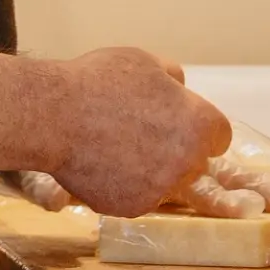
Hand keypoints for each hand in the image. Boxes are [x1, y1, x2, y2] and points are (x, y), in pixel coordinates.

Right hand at [45, 49, 232, 215]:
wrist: (52, 116)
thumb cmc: (97, 82)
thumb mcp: (142, 62)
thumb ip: (172, 77)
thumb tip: (180, 87)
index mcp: (199, 123)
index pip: (218, 135)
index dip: (194, 128)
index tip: (172, 125)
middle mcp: (189, 160)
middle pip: (193, 163)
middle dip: (173, 152)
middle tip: (137, 137)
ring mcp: (162, 188)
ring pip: (165, 184)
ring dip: (149, 172)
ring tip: (112, 150)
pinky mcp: (134, 207)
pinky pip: (135, 198)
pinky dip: (121, 187)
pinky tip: (98, 166)